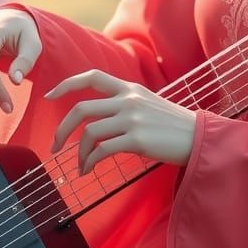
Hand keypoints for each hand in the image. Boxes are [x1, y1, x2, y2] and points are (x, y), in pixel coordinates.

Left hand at [44, 69, 196, 174]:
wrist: (199, 136)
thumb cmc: (173, 126)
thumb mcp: (149, 104)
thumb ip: (125, 104)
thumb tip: (99, 119)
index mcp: (130, 89)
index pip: (92, 77)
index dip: (66, 84)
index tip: (49, 96)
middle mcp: (128, 100)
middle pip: (81, 109)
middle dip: (62, 129)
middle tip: (54, 146)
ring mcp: (132, 119)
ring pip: (89, 133)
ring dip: (78, 153)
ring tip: (80, 167)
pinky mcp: (137, 139)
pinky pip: (102, 151)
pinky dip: (89, 162)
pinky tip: (88, 170)